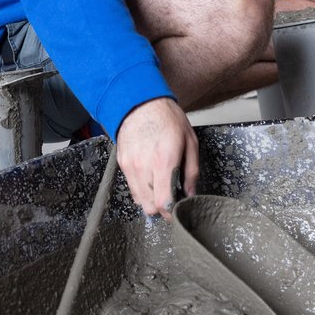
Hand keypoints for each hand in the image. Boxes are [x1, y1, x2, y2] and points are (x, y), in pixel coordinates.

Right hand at [115, 97, 198, 219]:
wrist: (140, 102)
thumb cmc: (167, 119)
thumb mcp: (190, 141)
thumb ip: (191, 171)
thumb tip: (191, 193)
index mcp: (164, 161)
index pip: (163, 202)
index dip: (171, 212)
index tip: (177, 211)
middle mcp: (144, 167)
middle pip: (149, 206)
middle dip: (161, 208)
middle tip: (171, 199)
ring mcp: (130, 166)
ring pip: (139, 200)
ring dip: (150, 200)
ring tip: (160, 188)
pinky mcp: (122, 163)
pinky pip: (131, 187)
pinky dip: (141, 189)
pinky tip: (150, 177)